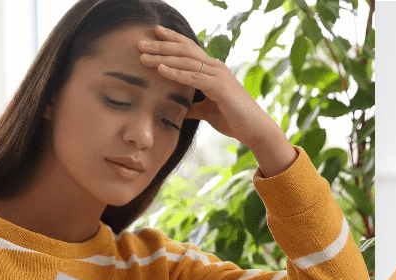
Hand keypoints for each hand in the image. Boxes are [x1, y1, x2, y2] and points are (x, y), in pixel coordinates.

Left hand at [137, 25, 295, 175]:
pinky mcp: (220, 88)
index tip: (154, 33)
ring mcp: (219, 75)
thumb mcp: (208, 111)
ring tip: (144, 56)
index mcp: (213, 70)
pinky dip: (176, 73)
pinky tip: (161, 70)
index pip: (189, 49)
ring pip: (186, 61)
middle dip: (161, 45)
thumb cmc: (234, 119)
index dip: (172, 39)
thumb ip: (194, 107)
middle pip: (184, 50)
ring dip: (163, 57)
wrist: (255, 129)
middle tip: (140, 42)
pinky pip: (194, 77)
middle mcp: (216, 67)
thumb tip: (181, 110)